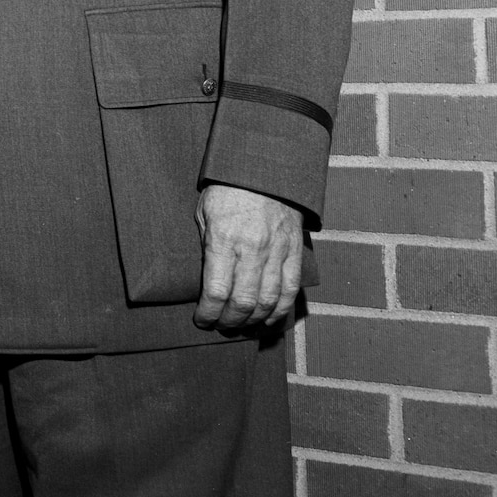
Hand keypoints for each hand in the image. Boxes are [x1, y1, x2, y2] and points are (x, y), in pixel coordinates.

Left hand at [194, 183, 303, 330]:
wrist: (265, 167)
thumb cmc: (226, 189)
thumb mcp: (204, 212)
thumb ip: (206, 245)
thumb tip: (205, 279)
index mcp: (224, 239)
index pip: (216, 291)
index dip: (208, 314)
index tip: (201, 321)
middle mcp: (252, 249)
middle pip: (243, 303)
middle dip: (229, 322)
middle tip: (220, 327)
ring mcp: (277, 252)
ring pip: (269, 302)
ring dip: (254, 322)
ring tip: (242, 328)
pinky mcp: (295, 252)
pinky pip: (290, 291)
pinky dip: (280, 311)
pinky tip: (269, 320)